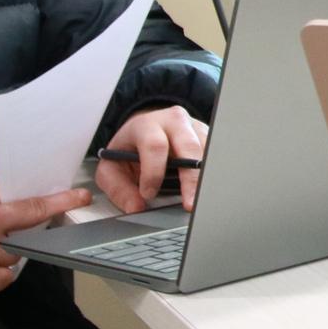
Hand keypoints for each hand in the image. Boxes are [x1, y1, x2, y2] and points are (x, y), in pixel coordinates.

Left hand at [94, 104, 208, 213]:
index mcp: (146, 125)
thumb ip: (119, 189)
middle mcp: (173, 120)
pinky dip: (212, 173)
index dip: (153, 172)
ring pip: (207, 150)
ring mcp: (194, 126)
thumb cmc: (128, 150)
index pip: (154, 145)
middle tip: (190, 204)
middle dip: (191, 179)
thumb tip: (136, 207)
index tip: (148, 194)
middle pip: (189, 146)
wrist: (143, 132)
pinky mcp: (208, 136)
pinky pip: (216, 154)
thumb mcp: (111, 168)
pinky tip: (206, 190)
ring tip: (200, 199)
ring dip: (205, 177)